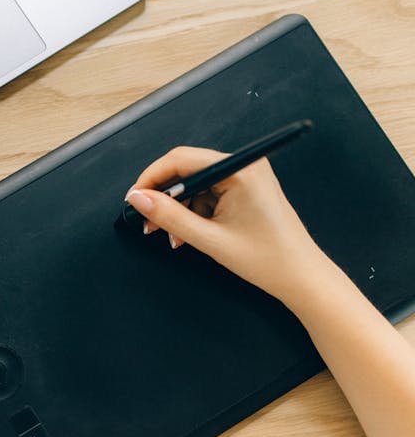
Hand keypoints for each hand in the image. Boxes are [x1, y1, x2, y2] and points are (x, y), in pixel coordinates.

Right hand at [125, 146, 327, 304]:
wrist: (300, 277)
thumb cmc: (268, 259)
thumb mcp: (209, 239)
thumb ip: (170, 217)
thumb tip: (139, 199)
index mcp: (240, 170)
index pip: (182, 159)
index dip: (152, 177)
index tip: (135, 197)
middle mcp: (244, 167)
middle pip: (186, 170)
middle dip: (164, 197)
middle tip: (147, 220)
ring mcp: (245, 178)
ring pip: (194, 185)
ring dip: (177, 211)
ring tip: (171, 236)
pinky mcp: (244, 191)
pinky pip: (207, 196)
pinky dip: (192, 215)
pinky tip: (187, 235)